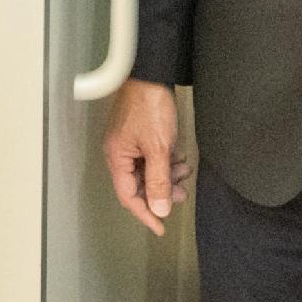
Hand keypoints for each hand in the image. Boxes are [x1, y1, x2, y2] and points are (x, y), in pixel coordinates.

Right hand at [103, 80, 190, 235]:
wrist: (152, 74)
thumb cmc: (149, 105)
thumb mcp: (158, 148)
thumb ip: (158, 181)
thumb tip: (158, 208)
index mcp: (117, 157)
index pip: (129, 196)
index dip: (145, 213)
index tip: (160, 227)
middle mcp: (119, 152)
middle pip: (139, 184)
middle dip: (161, 190)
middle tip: (181, 191)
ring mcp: (128, 143)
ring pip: (147, 170)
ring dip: (167, 174)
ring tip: (184, 171)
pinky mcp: (138, 133)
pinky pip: (150, 157)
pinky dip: (165, 161)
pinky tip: (179, 157)